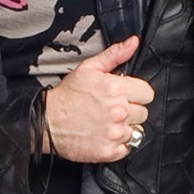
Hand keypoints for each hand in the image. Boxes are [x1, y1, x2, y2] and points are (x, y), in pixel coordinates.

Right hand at [43, 36, 152, 162]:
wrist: (46, 121)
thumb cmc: (67, 96)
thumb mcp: (89, 68)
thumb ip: (115, 55)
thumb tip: (133, 43)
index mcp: (116, 89)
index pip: (147, 94)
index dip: (136, 94)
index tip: (126, 97)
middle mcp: (118, 111)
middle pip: (143, 113)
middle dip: (130, 111)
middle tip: (112, 110)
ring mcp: (114, 133)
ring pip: (136, 131)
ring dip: (124, 128)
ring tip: (106, 123)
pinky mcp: (109, 151)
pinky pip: (126, 148)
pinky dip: (118, 145)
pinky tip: (105, 136)